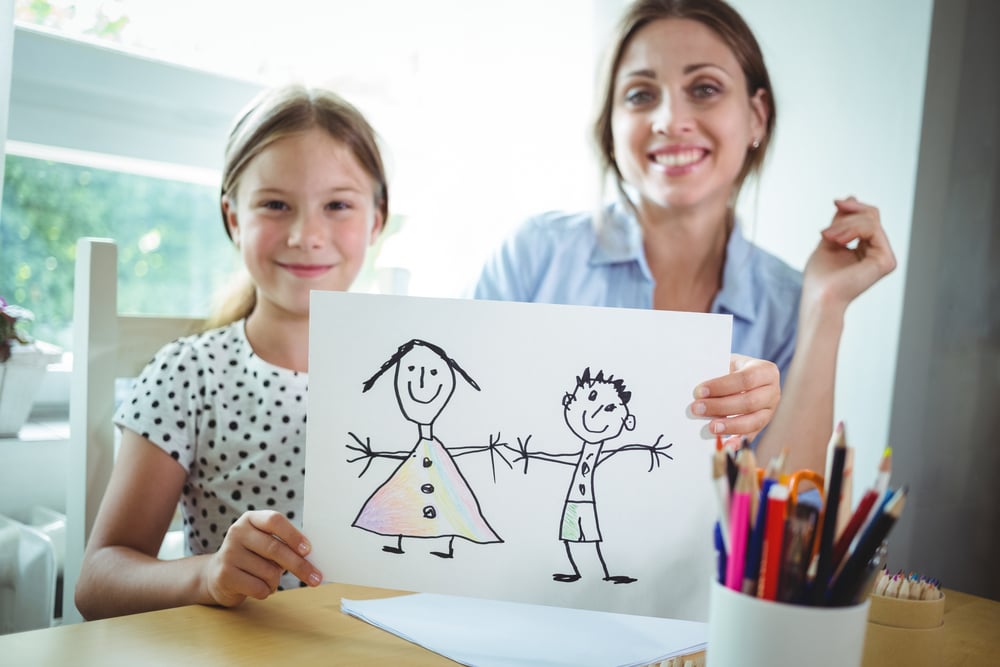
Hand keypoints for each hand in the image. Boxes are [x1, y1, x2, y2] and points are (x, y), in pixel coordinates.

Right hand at [201, 510, 321, 607]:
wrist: (217, 575)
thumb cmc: (252, 557)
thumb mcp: (265, 543)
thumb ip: (284, 544)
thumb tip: (311, 556)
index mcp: (251, 519)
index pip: (274, 520)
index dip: (293, 535)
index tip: (308, 550)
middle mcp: (237, 532)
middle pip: (275, 548)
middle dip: (299, 565)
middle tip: (315, 578)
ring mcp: (229, 553)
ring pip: (269, 571)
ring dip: (276, 581)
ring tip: (269, 580)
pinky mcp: (225, 575)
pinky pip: (259, 588)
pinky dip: (266, 591)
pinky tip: (257, 587)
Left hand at [690, 354, 779, 441]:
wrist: (743, 374)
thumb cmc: (732, 368)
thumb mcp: (727, 362)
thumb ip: (717, 373)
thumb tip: (699, 393)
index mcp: (765, 371)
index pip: (745, 379)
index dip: (722, 386)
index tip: (699, 391)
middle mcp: (773, 391)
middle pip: (749, 402)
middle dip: (721, 407)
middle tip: (697, 409)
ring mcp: (770, 410)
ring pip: (753, 421)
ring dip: (730, 426)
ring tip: (710, 427)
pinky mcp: (763, 425)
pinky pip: (752, 435)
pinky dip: (738, 441)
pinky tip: (726, 445)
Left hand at [803, 197, 895, 310]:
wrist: (820, 296)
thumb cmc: (821, 277)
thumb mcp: (830, 240)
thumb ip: (841, 222)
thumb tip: (851, 198)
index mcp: (867, 248)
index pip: (867, 218)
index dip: (852, 208)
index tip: (836, 203)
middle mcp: (879, 252)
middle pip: (872, 215)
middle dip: (848, 215)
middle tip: (827, 229)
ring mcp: (885, 256)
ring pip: (871, 220)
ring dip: (844, 225)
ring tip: (828, 237)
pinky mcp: (886, 260)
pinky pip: (873, 229)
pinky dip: (853, 229)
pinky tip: (838, 241)